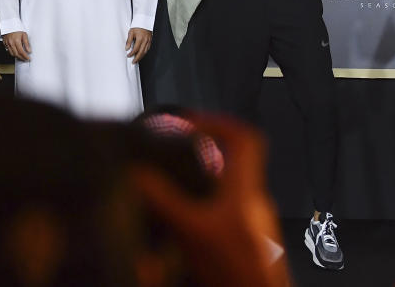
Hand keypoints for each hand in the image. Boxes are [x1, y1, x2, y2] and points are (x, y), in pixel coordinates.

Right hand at [3, 31, 30, 61]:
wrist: (9, 24)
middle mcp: (11, 43)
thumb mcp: (24, 34)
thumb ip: (26, 43)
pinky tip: (16, 53)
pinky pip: (9, 51)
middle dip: (21, 58)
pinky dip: (13, 53)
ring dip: (17, 57)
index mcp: (16, 41)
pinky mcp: (5, 44)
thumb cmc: (17, 29)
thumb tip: (29, 50)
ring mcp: (7, 44)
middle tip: (25, 59)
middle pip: (16, 54)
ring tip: (22, 57)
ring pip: (12, 54)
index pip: (21, 51)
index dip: (25, 56)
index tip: (28, 58)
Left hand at [126, 28, 151, 63]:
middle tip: (133, 62)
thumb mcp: (131, 32)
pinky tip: (142, 54)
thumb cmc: (137, 26)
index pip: (136, 49)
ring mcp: (149, 41)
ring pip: (145, 51)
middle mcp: (145, 40)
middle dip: (137, 58)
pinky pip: (148, 48)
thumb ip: (129, 41)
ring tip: (137, 60)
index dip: (132, 53)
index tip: (128, 55)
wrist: (144, 21)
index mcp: (140, 38)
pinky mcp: (150, 40)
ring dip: (141, 56)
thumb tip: (127, 48)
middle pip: (141, 52)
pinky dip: (144, 52)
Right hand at [131, 114, 286, 286]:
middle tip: (179, 149)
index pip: (245, 137)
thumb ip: (164, 200)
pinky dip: (207, 208)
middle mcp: (255, 203)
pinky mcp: (250, 243)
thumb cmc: (239, 275)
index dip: (218, 122)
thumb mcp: (191, 232)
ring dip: (205, 181)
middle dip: (205, 151)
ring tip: (177, 184)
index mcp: (246, 190)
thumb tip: (139, 174)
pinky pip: (229, 213)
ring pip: (231, 188)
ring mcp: (255, 224)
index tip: (192, 122)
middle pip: (236, 161)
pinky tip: (187, 223)